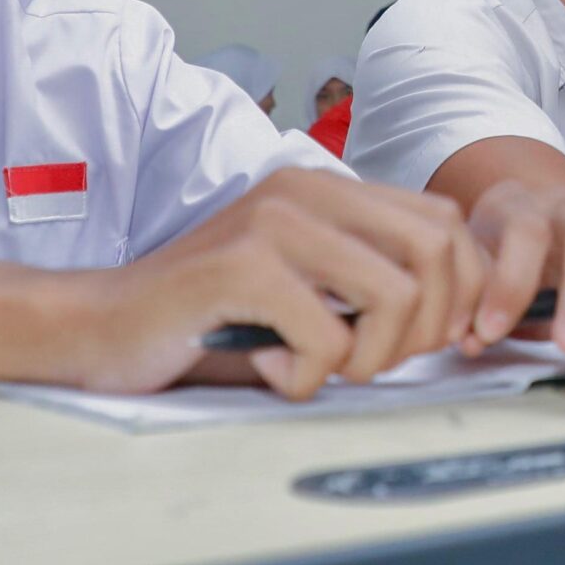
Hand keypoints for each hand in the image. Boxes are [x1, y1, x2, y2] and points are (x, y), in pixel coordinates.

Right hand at [74, 166, 485, 398]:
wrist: (102, 325)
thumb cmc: (206, 315)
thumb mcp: (302, 282)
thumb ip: (367, 275)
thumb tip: (462, 311)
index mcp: (327, 187)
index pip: (446, 224)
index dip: (460, 291)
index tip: (431, 342)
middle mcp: (306, 190)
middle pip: (438, 253)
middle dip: (427, 328)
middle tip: (373, 363)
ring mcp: (274, 223)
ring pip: (396, 296)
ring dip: (371, 357)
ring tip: (321, 367)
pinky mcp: (243, 267)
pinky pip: (328, 339)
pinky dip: (308, 377)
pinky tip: (270, 369)